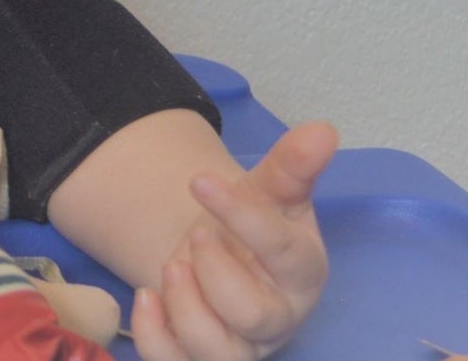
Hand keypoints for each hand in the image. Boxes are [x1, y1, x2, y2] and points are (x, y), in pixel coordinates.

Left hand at [130, 121, 337, 360]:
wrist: (219, 253)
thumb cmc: (252, 223)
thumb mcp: (269, 190)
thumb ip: (292, 165)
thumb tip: (322, 129)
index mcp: (303, 271)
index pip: (283, 251)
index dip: (242, 215)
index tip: (198, 179)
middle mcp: (277, 316)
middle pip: (254, 315)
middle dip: (215, 273)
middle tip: (195, 237)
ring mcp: (240, 344)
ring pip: (216, 350)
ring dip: (183, 306)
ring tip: (170, 266)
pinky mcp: (201, 358)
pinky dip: (153, 336)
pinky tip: (144, 297)